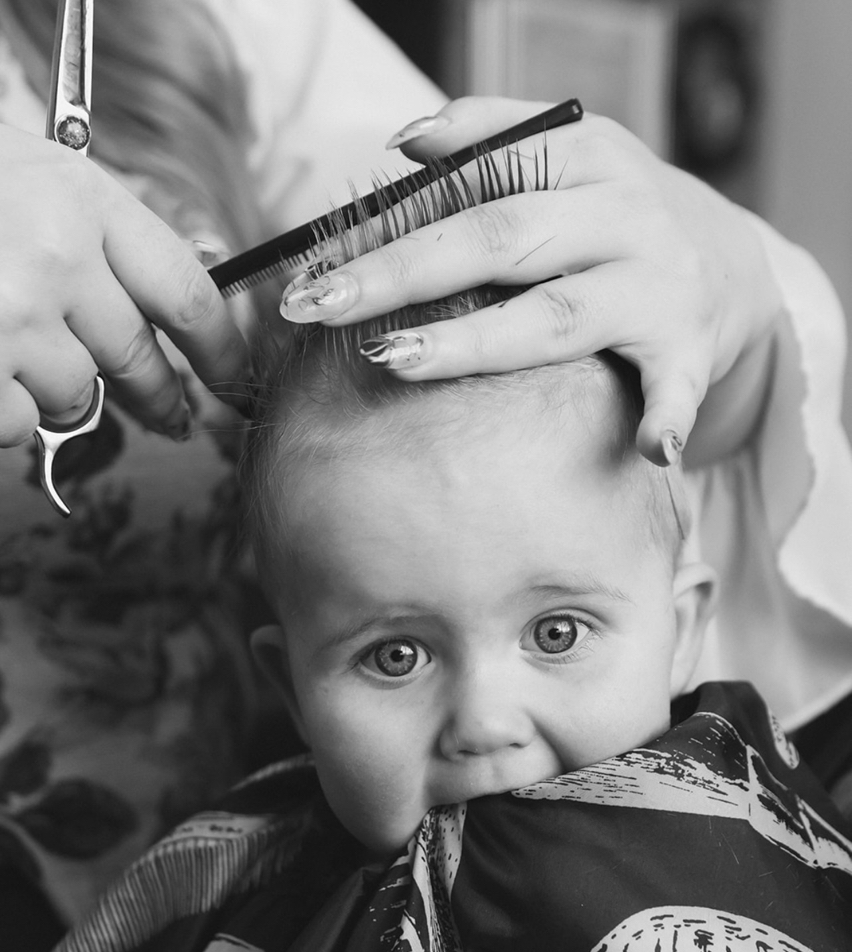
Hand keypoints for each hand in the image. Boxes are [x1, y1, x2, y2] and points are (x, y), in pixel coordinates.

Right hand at [0, 124, 246, 447]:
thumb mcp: (45, 184)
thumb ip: (111, 240)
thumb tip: (191, 284)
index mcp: (86, 203)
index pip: (188, 294)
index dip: (221, 350)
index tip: (232, 380)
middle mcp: (57, 261)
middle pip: (143, 360)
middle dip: (165, 398)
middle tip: (173, 417)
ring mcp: (10, 318)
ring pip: (77, 397)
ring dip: (58, 390)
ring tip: (17, 350)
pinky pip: (19, 423)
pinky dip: (7, 410)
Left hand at [279, 97, 782, 465]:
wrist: (728, 261)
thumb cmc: (618, 216)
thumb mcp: (568, 158)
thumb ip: (489, 139)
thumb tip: (404, 143)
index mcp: (583, 157)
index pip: (470, 179)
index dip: (388, 219)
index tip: (315, 261)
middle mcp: (621, 214)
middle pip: (497, 237)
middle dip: (398, 271)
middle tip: (316, 304)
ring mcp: (657, 284)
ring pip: (559, 315)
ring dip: (479, 342)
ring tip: (398, 359)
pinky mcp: (690, 348)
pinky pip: (678, 387)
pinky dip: (667, 417)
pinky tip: (648, 448)